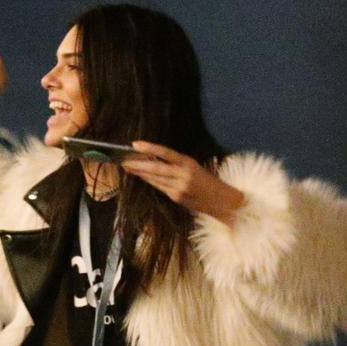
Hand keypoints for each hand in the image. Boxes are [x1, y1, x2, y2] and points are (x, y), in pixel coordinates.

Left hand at [122, 141, 244, 222]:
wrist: (221, 200)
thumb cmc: (206, 181)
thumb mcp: (194, 167)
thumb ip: (175, 164)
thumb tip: (152, 158)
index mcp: (188, 163)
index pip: (166, 153)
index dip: (150, 148)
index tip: (135, 145)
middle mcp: (183, 174)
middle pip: (155, 168)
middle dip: (138, 165)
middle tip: (124, 161)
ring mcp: (179, 187)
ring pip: (154, 179)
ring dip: (140, 173)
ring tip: (128, 167)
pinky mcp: (176, 197)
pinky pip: (159, 187)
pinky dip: (149, 181)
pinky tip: (141, 176)